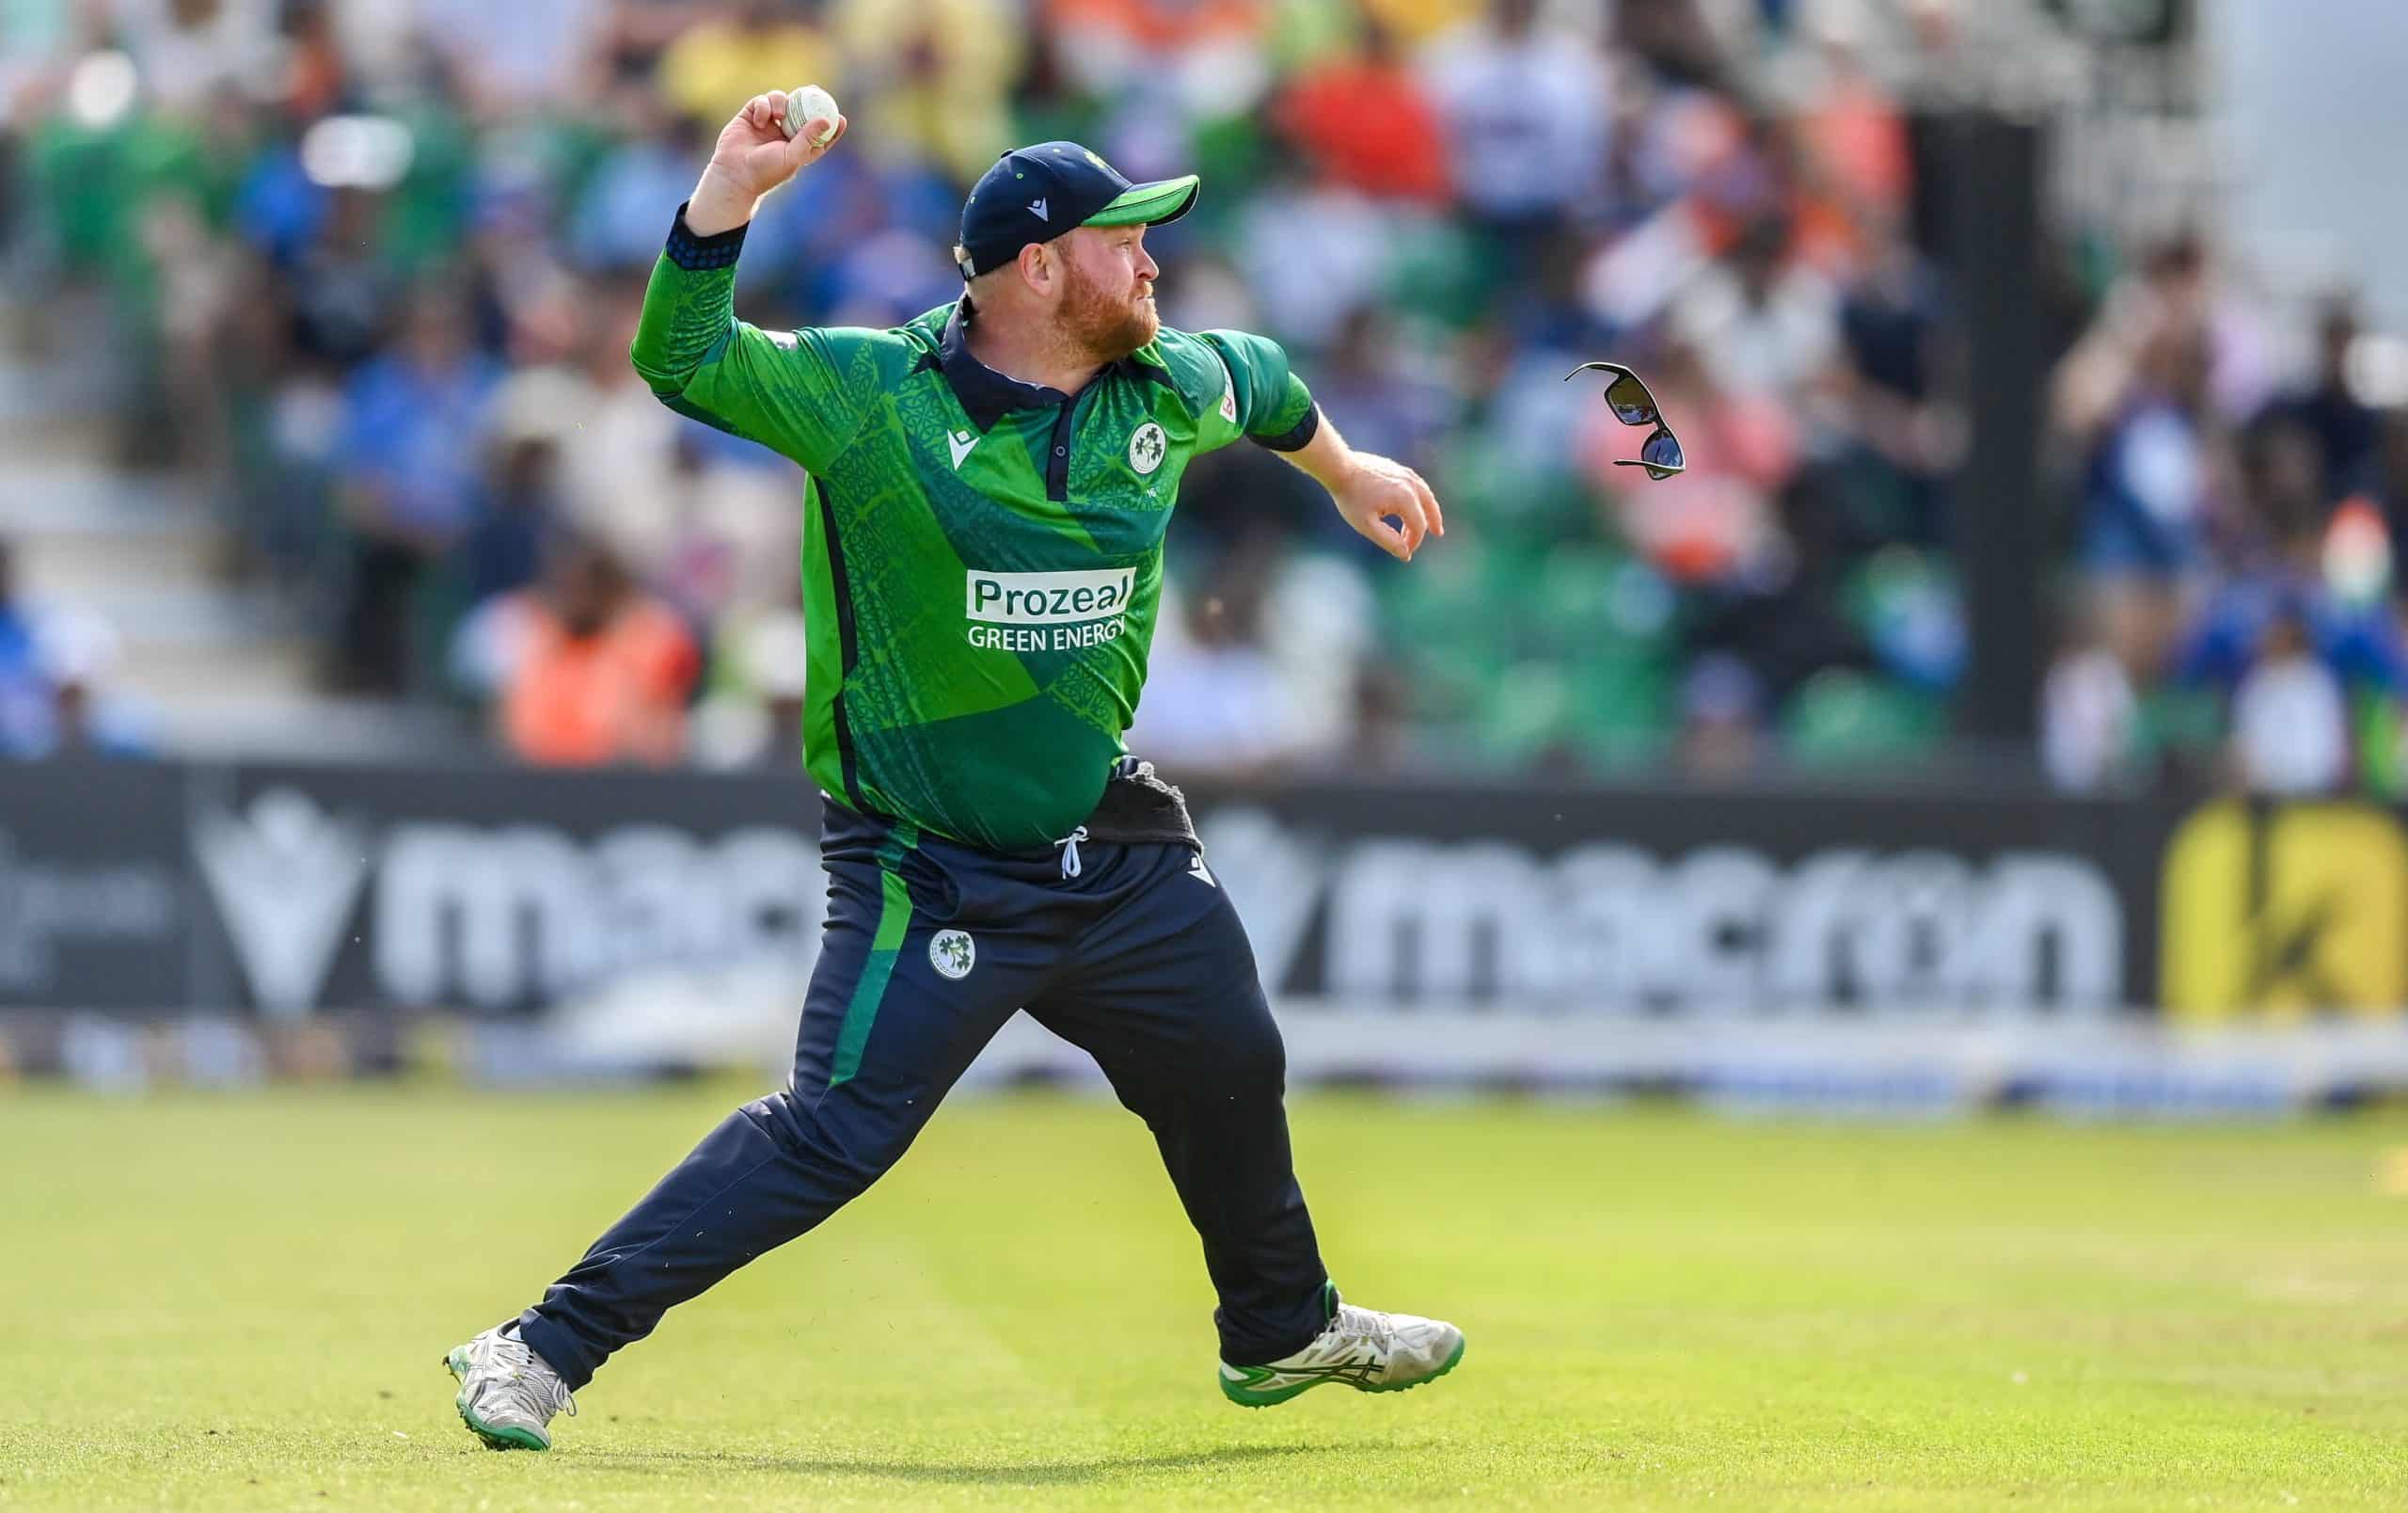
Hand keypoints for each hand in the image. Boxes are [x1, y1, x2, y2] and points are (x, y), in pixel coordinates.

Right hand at [687, 88, 847, 231]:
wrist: (735, 173)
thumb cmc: (766, 171)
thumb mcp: (793, 156)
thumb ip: (809, 138)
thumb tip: (827, 120)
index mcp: (797, 148)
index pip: (817, 135)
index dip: (830, 127)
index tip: (841, 119)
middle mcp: (783, 134)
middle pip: (800, 112)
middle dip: (809, 100)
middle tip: (817, 91)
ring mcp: (767, 124)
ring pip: (780, 101)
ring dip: (781, 102)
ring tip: (779, 115)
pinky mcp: (750, 116)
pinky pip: (761, 101)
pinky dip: (763, 107)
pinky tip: (759, 120)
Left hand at [1328, 452, 1443, 561]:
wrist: (1340, 468)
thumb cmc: (1351, 497)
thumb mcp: (1367, 525)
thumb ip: (1388, 541)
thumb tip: (1406, 554)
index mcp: (1405, 499)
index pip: (1418, 526)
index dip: (1414, 542)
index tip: (1405, 553)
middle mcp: (1410, 484)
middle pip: (1429, 507)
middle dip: (1431, 523)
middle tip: (1437, 533)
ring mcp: (1405, 474)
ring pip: (1425, 494)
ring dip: (1429, 508)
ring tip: (1432, 518)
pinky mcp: (1398, 469)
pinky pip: (1417, 484)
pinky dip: (1421, 496)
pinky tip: (1417, 502)